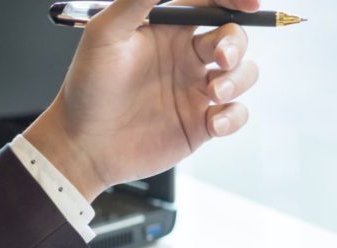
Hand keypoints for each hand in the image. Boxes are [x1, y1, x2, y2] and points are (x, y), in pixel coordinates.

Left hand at [24, 0, 260, 199]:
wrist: (85, 144)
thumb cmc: (88, 87)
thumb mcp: (105, 33)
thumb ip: (137, 0)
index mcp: (167, 30)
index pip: (209, 5)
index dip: (233, 0)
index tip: (251, 3)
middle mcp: (186, 57)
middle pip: (233, 38)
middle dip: (237, 45)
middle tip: (222, 58)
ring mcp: (197, 91)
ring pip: (243, 74)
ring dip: (238, 79)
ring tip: (214, 93)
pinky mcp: (203, 123)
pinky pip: (237, 113)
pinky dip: (234, 116)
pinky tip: (213, 123)